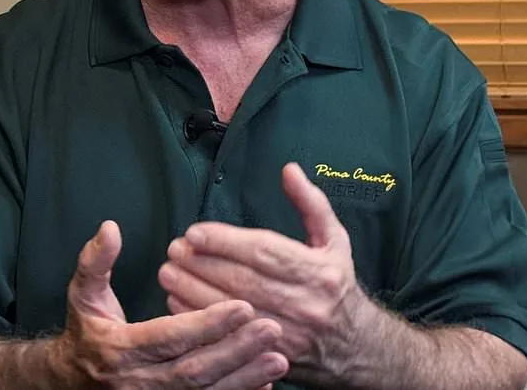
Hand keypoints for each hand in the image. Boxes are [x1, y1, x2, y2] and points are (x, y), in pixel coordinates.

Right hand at [55, 220, 290, 388]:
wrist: (72, 383)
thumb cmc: (86, 332)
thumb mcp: (82, 295)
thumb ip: (96, 262)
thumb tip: (110, 229)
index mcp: (119, 350)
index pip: (168, 337)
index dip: (206, 325)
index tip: (241, 307)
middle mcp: (137, 383)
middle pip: (193, 370)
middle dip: (235, 351)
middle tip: (271, 329)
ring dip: (244, 377)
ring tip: (278, 357)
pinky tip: (264, 383)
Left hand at [157, 163, 370, 379]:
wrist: (357, 347)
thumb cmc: (337, 285)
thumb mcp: (334, 241)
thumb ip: (311, 204)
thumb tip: (289, 170)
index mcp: (320, 271)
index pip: (264, 252)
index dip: (225, 241)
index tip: (195, 232)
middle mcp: (305, 303)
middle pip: (242, 280)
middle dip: (202, 263)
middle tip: (174, 249)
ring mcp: (288, 333)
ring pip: (232, 308)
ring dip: (193, 290)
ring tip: (168, 272)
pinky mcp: (271, 356)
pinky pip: (228, 335)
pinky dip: (200, 318)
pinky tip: (178, 301)